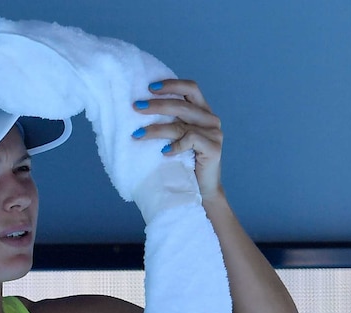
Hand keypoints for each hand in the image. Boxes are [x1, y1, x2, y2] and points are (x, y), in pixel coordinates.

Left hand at [132, 79, 222, 200]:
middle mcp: (210, 119)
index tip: (149, 88)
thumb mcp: (176, 138)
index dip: (171, 84)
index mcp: (202, 111)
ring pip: (181, 124)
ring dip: (156, 128)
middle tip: (136, 107)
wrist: (201, 191)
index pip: (190, 88)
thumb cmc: (184, 164)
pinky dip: (174, 146)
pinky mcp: (214, 148)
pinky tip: (163, 152)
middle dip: (156, 105)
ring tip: (138, 134)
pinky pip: (190, 140)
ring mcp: (214, 133)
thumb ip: (169, 122)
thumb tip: (139, 109)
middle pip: (182, 104)